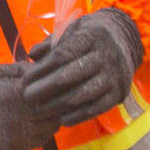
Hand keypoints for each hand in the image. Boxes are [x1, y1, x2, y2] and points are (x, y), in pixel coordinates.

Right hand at [0, 61, 60, 149]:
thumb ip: (19, 70)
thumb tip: (43, 66)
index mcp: (10, 96)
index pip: (47, 89)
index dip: (53, 83)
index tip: (54, 77)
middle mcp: (17, 119)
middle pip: (53, 110)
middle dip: (56, 100)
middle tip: (55, 91)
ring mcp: (17, 137)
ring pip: (50, 127)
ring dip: (52, 116)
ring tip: (45, 106)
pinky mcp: (15, 149)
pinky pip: (40, 140)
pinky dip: (43, 129)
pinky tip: (36, 119)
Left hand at [21, 8, 142, 125]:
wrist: (124, 41)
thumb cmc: (89, 37)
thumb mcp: (71, 31)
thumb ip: (51, 44)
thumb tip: (32, 55)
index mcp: (91, 36)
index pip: (63, 54)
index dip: (42, 69)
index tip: (25, 80)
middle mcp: (106, 55)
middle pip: (71, 74)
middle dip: (45, 88)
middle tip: (26, 97)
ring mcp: (115, 75)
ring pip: (83, 94)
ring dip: (58, 104)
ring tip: (39, 110)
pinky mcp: (119, 92)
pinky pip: (97, 108)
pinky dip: (78, 115)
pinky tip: (61, 119)